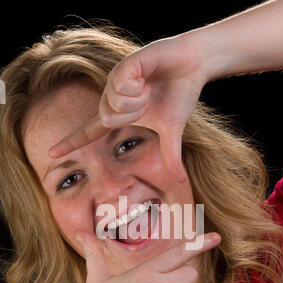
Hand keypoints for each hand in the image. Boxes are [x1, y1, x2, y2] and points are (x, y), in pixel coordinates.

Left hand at [48, 32, 208, 184]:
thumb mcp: (171, 129)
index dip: (71, 143)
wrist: (193, 64)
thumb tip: (180, 180)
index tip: (51, 154)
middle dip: (133, 115)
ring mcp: (116, 79)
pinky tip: (147, 76)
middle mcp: (112, 96)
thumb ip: (169, 154)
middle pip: (107, 119)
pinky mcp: (123, 64)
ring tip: (150, 86)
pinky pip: (121, 85)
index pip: (90, 131)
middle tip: (149, 101)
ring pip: (114, 103)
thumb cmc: (179, 94)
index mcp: (119, 113)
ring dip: (138, 100)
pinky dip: (139, 86)